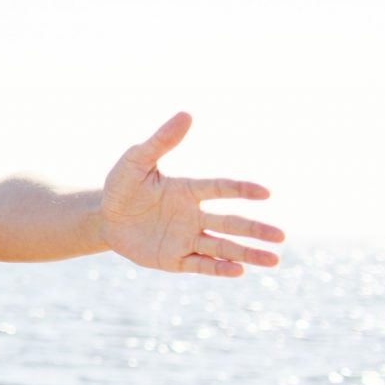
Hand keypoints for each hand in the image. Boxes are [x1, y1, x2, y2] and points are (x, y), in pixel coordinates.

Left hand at [100, 113, 281, 275]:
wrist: (104, 218)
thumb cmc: (122, 187)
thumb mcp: (136, 161)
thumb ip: (161, 141)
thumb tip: (186, 114)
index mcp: (188, 191)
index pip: (220, 188)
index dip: (241, 190)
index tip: (265, 193)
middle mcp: (193, 216)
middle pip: (230, 223)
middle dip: (255, 229)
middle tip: (281, 235)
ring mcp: (186, 239)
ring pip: (222, 247)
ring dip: (247, 253)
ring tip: (274, 259)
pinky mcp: (175, 259)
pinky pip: (200, 265)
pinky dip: (219, 268)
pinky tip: (238, 270)